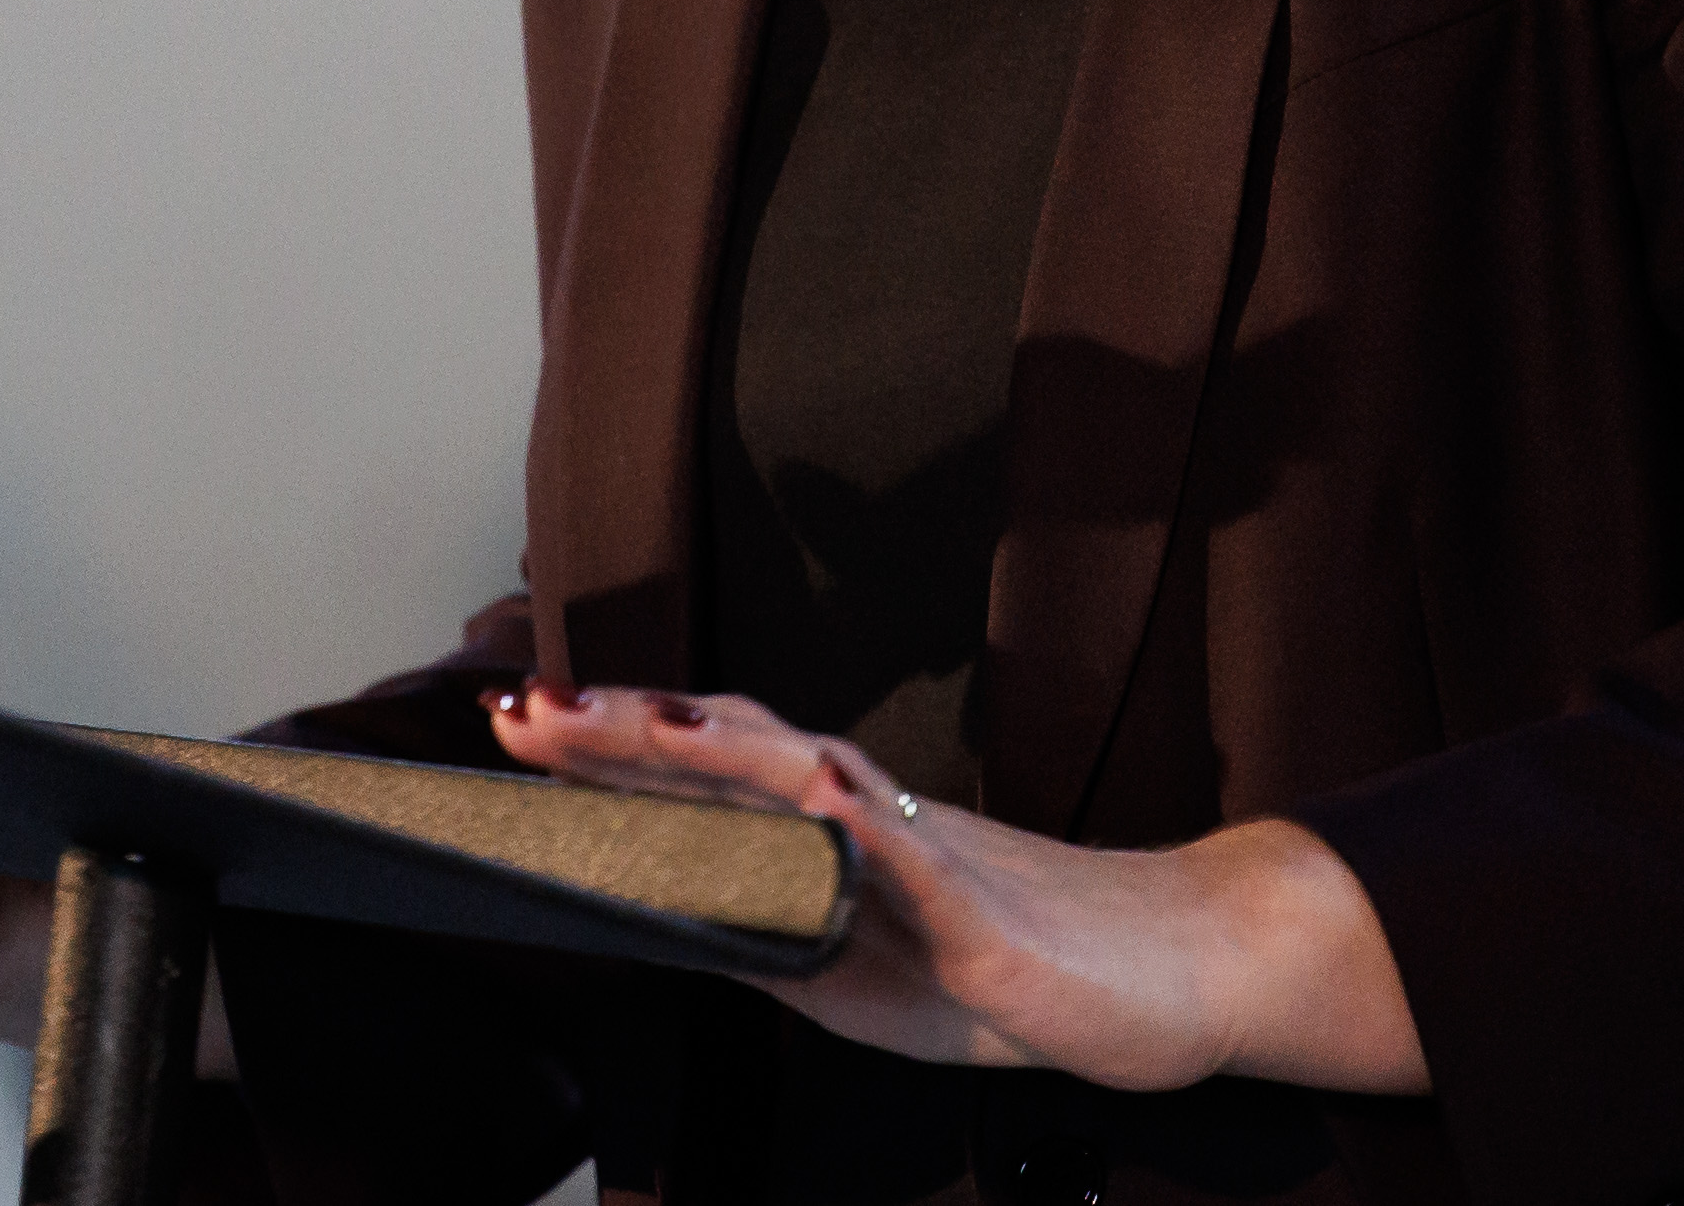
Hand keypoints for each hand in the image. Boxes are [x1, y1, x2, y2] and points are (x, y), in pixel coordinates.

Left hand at [486, 685, 1421, 1096]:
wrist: (1169, 968)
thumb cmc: (1005, 963)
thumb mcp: (852, 972)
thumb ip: (765, 934)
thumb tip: (654, 917)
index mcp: (833, 834)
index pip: (702, 777)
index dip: (605, 750)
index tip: (514, 725)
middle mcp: (870, 818)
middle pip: (735, 752)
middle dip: (625, 731)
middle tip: (523, 710)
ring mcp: (930, 854)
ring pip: (813, 778)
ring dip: (723, 748)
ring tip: (634, 729)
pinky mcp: (986, 912)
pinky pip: (919, 862)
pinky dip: (862, 832)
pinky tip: (818, 801)